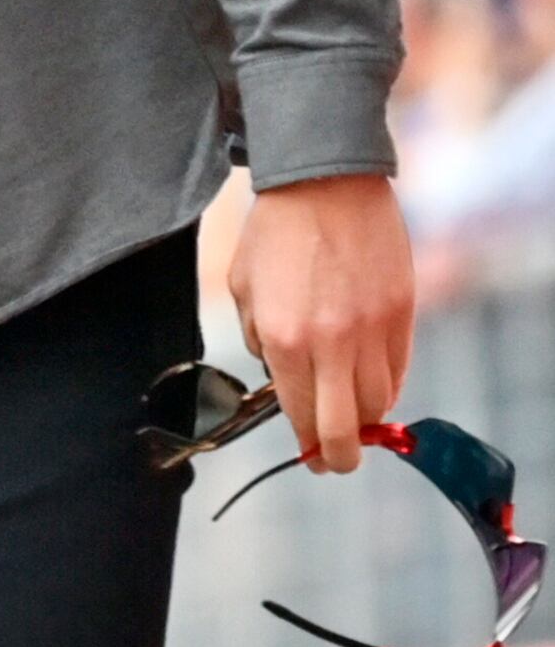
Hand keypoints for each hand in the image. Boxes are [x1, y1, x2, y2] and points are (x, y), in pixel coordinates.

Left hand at [229, 173, 414, 474]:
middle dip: (339, 457)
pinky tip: (370, 382)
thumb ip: (260, 339)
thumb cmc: (275, 234)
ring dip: (366, 419)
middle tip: (335, 461)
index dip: (306, 446)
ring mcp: (373, 331)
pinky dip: (385, 385)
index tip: (309, 457)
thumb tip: (280, 375)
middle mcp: (332, 344)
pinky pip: (399, 370)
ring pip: (380, 404)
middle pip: (347, 428)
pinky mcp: (403, 314)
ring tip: (352, 415)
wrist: (325, 185)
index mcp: (284, 340)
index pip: (301, 417)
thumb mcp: (243, 288)